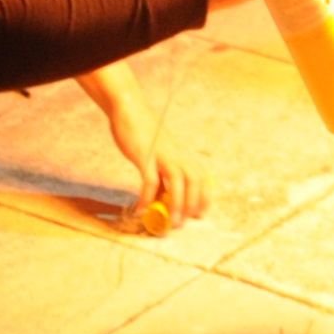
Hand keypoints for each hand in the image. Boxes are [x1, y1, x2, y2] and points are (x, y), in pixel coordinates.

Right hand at [78, 58, 203, 218]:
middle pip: (194, 181)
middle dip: (193, 204)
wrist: (129, 110)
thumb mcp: (160, 153)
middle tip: (185, 223)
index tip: (199, 214)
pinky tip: (141, 209)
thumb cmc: (145, 133)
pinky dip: (147, 198)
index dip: (203, 197)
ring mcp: (163, 154)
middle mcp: (178, 154)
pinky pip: (150, 182)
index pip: (202, 177)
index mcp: (183, 153)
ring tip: (171, 223)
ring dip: (176, 206)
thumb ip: (163, 174)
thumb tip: (162, 197)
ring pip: (178, 183)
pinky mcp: (145, 156)